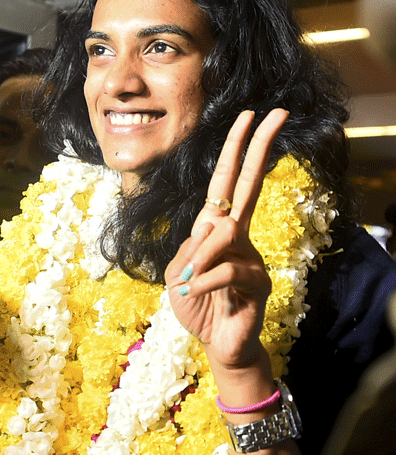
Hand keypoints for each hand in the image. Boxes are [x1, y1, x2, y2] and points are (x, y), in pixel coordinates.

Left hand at [164, 109, 288, 371]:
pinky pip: (228, 269)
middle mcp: (238, 236)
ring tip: (186, 282)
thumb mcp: (178, 274)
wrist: (214, 342)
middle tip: (276, 113)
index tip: (248, 116)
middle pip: (249, 184)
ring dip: (198, 257)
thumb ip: (189, 249)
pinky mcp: (259, 281)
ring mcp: (251, 255)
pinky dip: (204, 282)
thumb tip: (210, 232)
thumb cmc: (195, 304)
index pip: (227, 182)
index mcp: (216, 229)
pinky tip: (194, 294)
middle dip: (259, 147)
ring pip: (224, 233)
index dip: (235, 150)